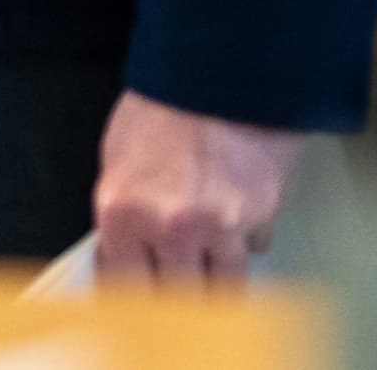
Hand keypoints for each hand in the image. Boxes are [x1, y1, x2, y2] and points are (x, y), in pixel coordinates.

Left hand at [90, 90, 303, 286]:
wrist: (221, 72)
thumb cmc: (166, 106)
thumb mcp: (117, 158)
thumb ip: (120, 215)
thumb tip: (117, 256)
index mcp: (122, 212)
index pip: (122, 287)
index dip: (131, 299)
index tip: (136, 305)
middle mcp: (169, 227)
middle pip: (174, 299)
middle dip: (175, 294)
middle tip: (175, 285)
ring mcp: (218, 228)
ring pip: (220, 288)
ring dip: (213, 277)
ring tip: (206, 256)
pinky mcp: (259, 220)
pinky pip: (252, 253)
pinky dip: (245, 245)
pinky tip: (236, 220)